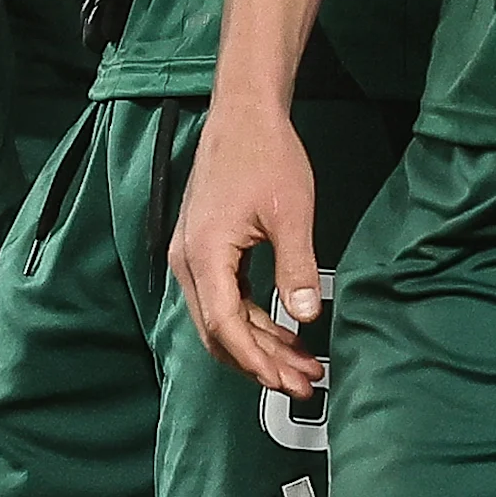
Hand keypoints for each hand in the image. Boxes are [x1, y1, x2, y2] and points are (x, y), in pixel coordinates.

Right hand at [167, 99, 322, 395]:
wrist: (243, 114)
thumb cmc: (264, 154)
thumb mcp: (290, 213)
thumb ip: (297, 267)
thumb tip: (307, 314)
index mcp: (204, 252)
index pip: (223, 324)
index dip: (254, 360)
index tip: (285, 381)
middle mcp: (188, 258)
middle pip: (216, 329)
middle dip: (259, 362)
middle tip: (303, 382)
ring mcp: (191, 253)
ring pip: (219, 317)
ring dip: (258, 344)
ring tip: (301, 364)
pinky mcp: (202, 248)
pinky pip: (221, 297)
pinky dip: (251, 320)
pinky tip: (284, 331)